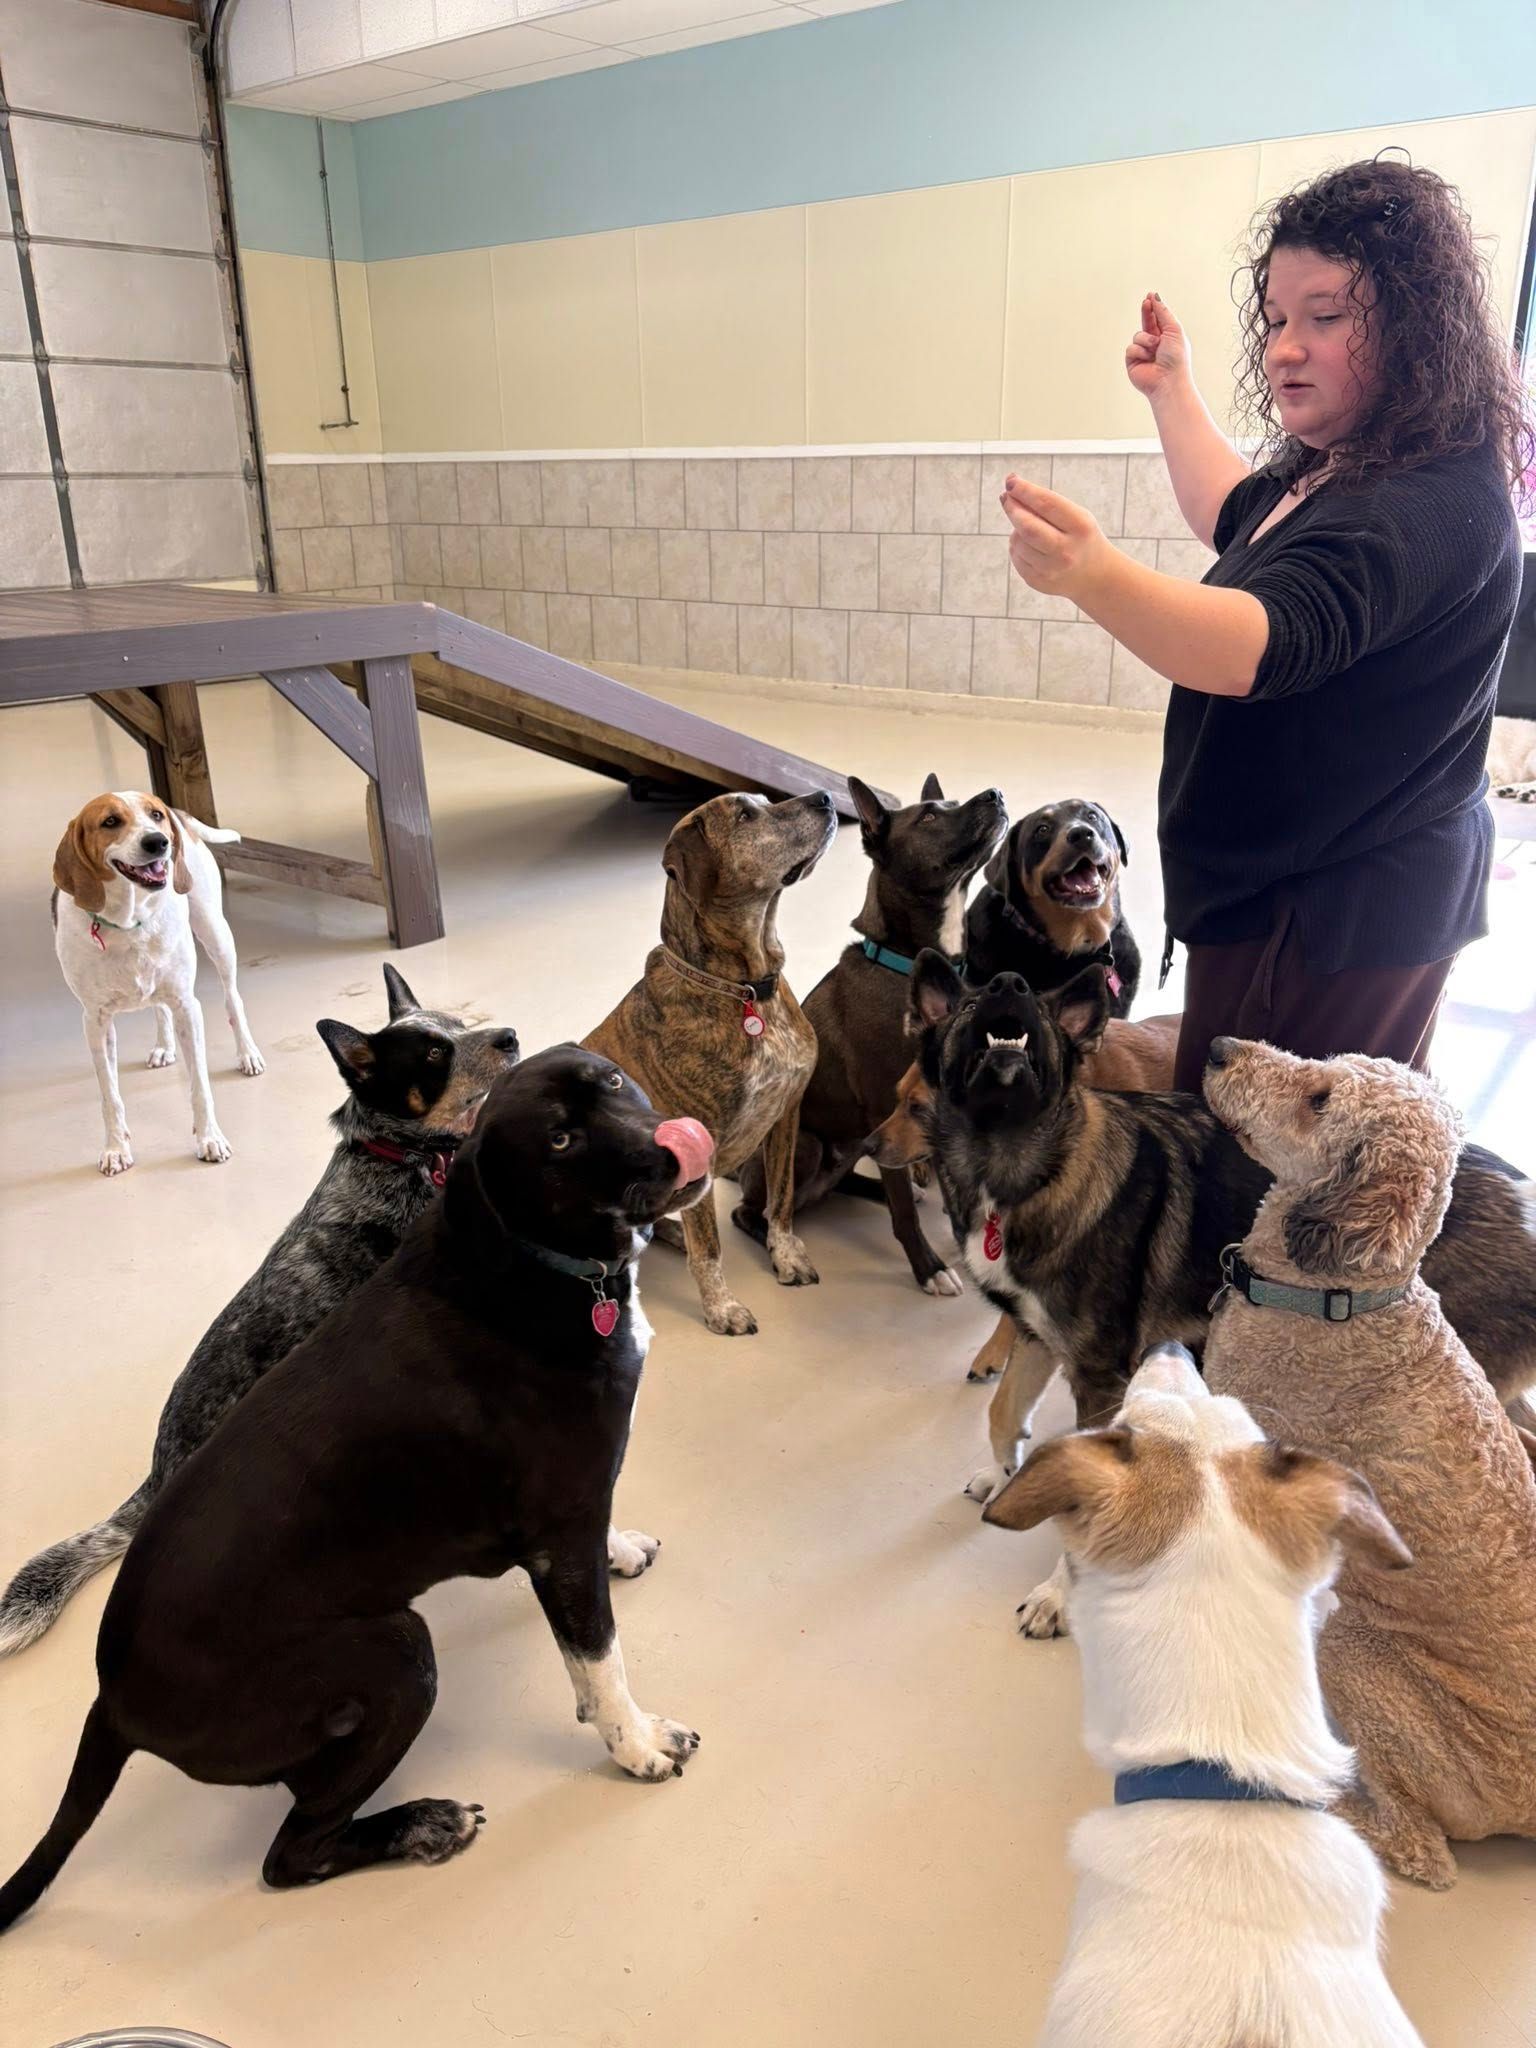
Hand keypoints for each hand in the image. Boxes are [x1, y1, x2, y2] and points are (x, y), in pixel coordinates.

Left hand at [1000, 476, 1111, 599]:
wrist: (1095, 576)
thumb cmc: (1080, 537)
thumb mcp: (1075, 516)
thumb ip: (1046, 504)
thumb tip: (1009, 490)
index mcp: (1080, 527)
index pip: (1047, 504)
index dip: (1025, 491)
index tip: (1010, 481)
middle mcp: (1066, 551)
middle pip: (1027, 526)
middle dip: (1012, 508)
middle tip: (1005, 497)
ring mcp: (1051, 570)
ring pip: (1018, 541)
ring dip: (1016, 529)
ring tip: (1028, 527)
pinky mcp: (1038, 582)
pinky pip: (1016, 557)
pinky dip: (1017, 546)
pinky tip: (1029, 546)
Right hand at [1125, 292, 1189, 402]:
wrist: (1168, 381)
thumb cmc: (1176, 357)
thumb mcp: (1173, 329)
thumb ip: (1163, 313)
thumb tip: (1155, 296)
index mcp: (1167, 337)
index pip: (1158, 319)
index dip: (1153, 307)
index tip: (1149, 296)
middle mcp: (1155, 344)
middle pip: (1146, 323)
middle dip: (1146, 312)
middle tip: (1146, 302)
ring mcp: (1143, 353)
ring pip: (1137, 335)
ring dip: (1146, 339)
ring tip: (1155, 348)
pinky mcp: (1133, 362)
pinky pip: (1131, 348)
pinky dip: (1139, 351)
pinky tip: (1147, 359)